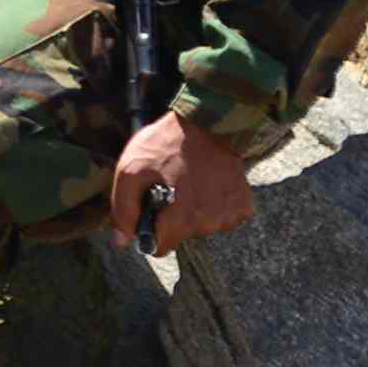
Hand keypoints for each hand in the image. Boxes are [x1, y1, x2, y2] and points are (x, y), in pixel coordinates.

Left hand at [109, 111, 256, 255]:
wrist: (206, 119)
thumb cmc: (164, 144)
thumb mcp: (130, 171)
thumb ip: (123, 210)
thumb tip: (123, 242)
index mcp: (183, 217)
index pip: (162, 247)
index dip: (151, 231)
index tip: (152, 210)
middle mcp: (211, 221)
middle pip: (184, 235)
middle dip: (173, 217)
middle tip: (169, 187)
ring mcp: (231, 212)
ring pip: (205, 226)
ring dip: (195, 209)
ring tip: (188, 181)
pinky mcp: (244, 203)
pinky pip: (225, 216)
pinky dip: (214, 203)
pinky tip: (207, 183)